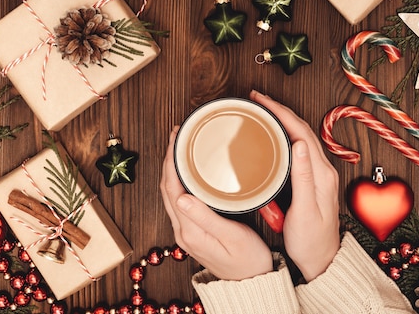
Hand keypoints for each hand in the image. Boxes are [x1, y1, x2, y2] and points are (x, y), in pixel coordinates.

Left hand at [160, 126, 273, 280]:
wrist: (251, 283)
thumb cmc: (248, 260)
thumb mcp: (231, 237)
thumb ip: (205, 218)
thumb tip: (182, 196)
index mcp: (189, 229)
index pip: (171, 187)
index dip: (170, 160)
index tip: (176, 138)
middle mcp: (182, 229)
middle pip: (167, 187)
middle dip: (169, 158)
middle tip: (179, 135)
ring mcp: (186, 230)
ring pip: (171, 192)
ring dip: (173, 168)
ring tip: (181, 146)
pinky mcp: (193, 230)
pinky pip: (179, 198)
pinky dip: (180, 179)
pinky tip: (189, 170)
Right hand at [250, 90, 339, 280]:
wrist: (323, 259)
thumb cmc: (311, 241)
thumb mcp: (304, 211)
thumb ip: (303, 177)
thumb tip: (297, 144)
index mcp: (321, 174)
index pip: (300, 132)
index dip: (281, 112)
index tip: (262, 101)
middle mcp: (323, 170)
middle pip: (302, 129)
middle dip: (280, 110)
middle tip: (257, 100)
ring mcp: (320, 174)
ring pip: (300, 136)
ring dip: (283, 119)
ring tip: (263, 111)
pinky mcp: (314, 180)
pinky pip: (299, 148)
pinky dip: (285, 134)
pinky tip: (274, 135)